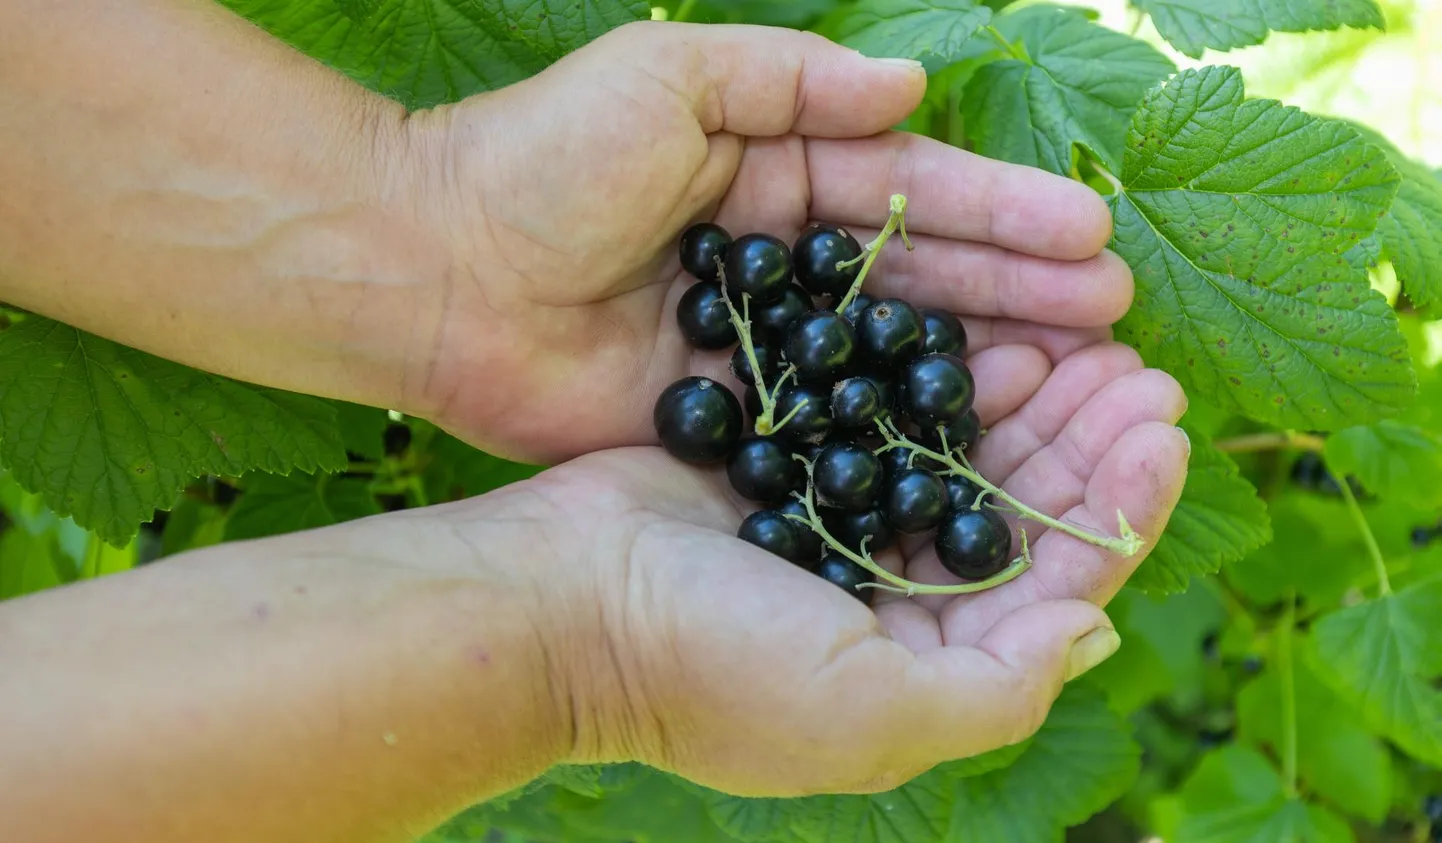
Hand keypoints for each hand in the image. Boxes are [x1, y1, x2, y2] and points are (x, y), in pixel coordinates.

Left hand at [395, 21, 1131, 462]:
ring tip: (1083, 379)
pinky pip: (831, 428)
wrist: (434, 269)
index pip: (913, 195)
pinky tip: (975, 447)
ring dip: (986, 367)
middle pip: (923, 283)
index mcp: (779, 174)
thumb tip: (912, 88)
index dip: (1003, 216)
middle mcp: (785, 267)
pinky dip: (899, 437)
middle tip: (1118, 321)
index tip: (1090, 239)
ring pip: (893, 361)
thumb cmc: (541, 159)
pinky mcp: (729, 422)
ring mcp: (763, 351)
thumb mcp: (670, 77)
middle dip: (1021, 295)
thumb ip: (790, 79)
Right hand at [522, 352, 1186, 794]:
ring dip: (1032, 401)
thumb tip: (1094, 634)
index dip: (1119, 508)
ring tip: (1088, 338)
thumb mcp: (867, 714)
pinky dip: (948, 381)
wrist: (563, 601)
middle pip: (1020, 510)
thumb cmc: (711, 668)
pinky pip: (896, 415)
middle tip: (1141, 367)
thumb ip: (996, 687)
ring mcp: (846, 524)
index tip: (1164, 430)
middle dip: (1087, 441)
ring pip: (967, 455)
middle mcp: (896, 596)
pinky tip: (989, 340)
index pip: (1055, 584)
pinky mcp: (797, 466)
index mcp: (926, 662)